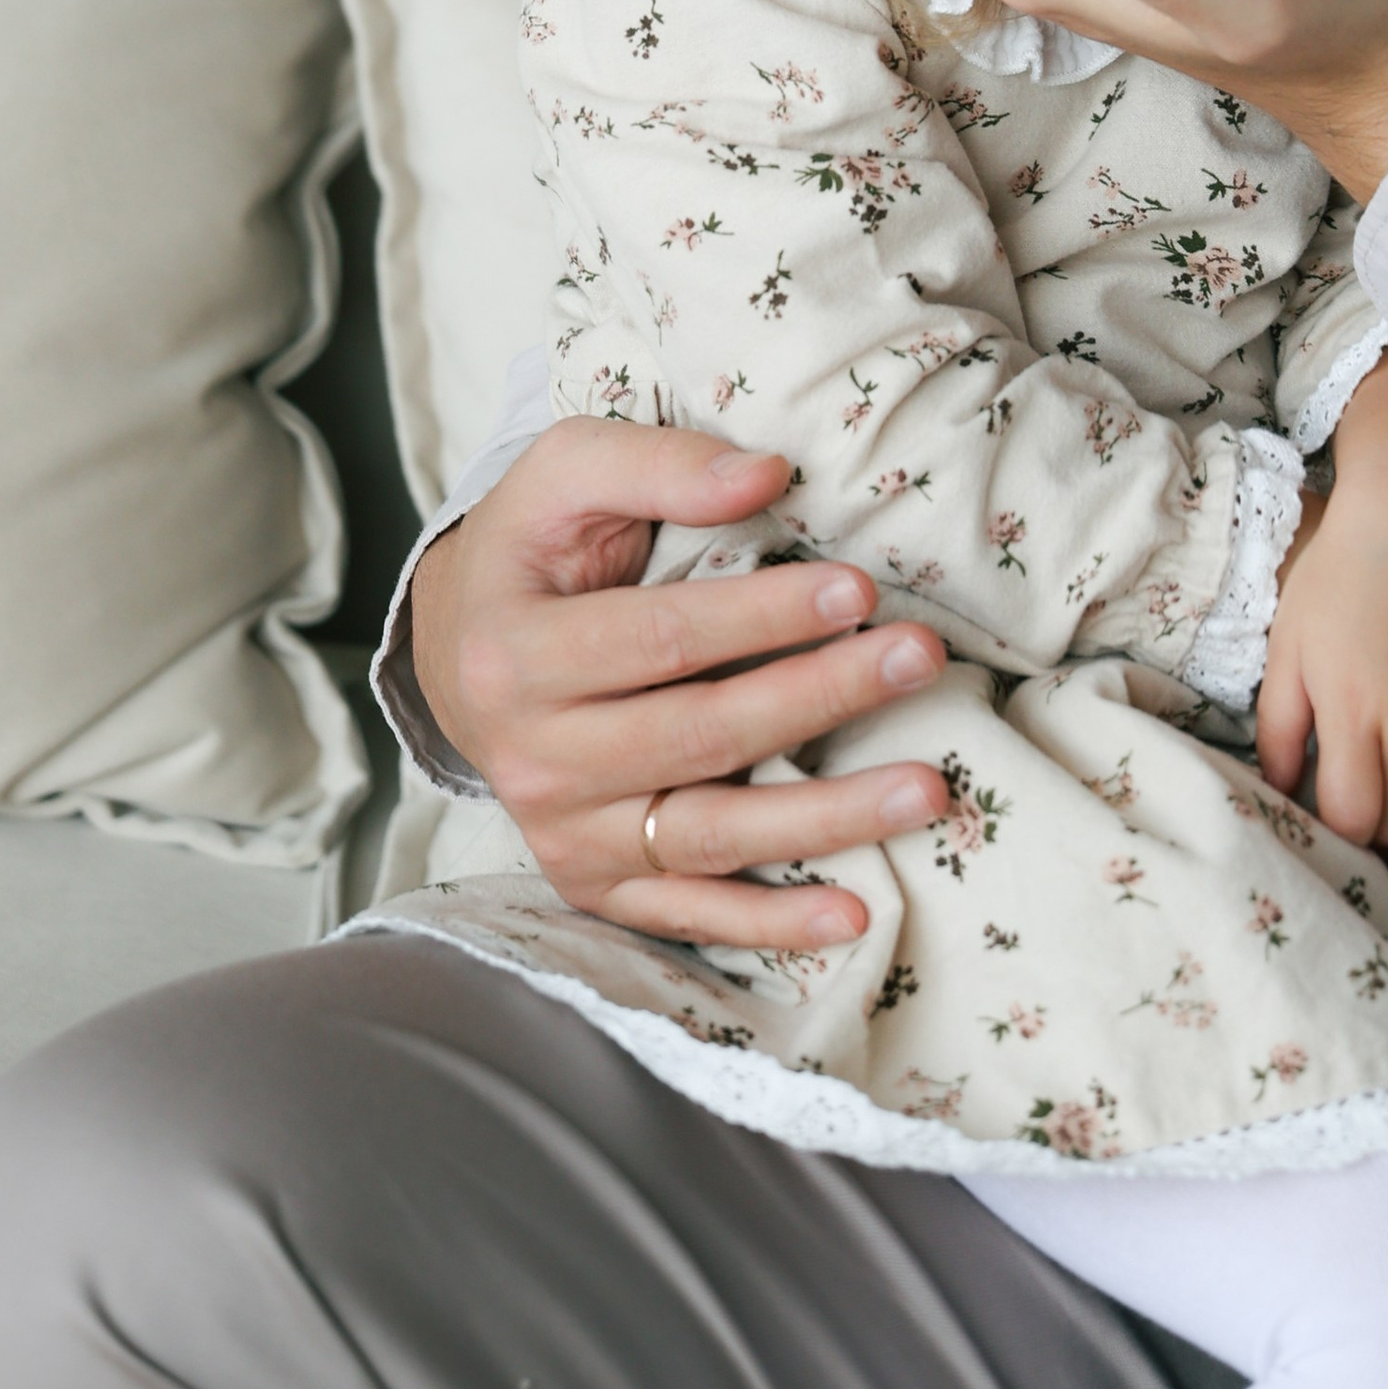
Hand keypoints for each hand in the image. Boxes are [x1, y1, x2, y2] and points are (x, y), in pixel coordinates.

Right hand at [408, 419, 950, 946]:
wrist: (462, 647)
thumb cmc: (533, 546)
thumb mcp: (567, 472)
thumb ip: (660, 465)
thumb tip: (766, 474)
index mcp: (514, 654)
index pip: (661, 639)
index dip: (763, 617)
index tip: (858, 588)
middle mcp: (532, 760)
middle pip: (698, 737)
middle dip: (819, 697)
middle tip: (918, 658)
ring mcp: (564, 833)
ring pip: (708, 836)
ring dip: (825, 819)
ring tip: (925, 788)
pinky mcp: (595, 882)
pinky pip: (689, 911)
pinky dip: (771, 922)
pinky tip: (853, 914)